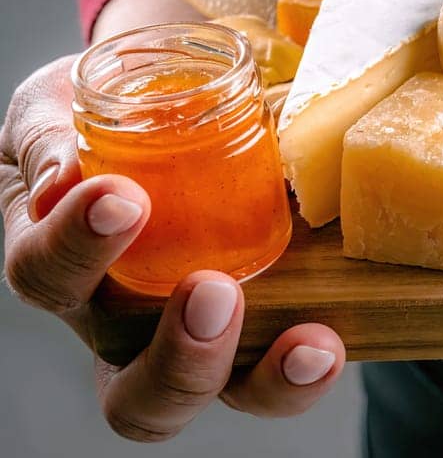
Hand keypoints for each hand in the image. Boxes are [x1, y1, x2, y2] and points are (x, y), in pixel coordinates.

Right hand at [2, 56, 346, 441]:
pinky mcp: (263, 328)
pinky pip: (279, 371)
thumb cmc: (91, 120)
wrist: (162, 111)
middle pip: (135, 391)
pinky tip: (331, 337)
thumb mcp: (53, 110)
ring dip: (265, 379)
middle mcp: (123, 324)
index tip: (125, 199)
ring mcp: (195, 337)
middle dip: (179, 355)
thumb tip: (63, 179)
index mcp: (63, 266)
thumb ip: (49, 135)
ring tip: (309, 343)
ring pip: (220, 397)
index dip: (77, 248)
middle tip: (215, 290)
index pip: (46, 276)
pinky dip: (307, 368)